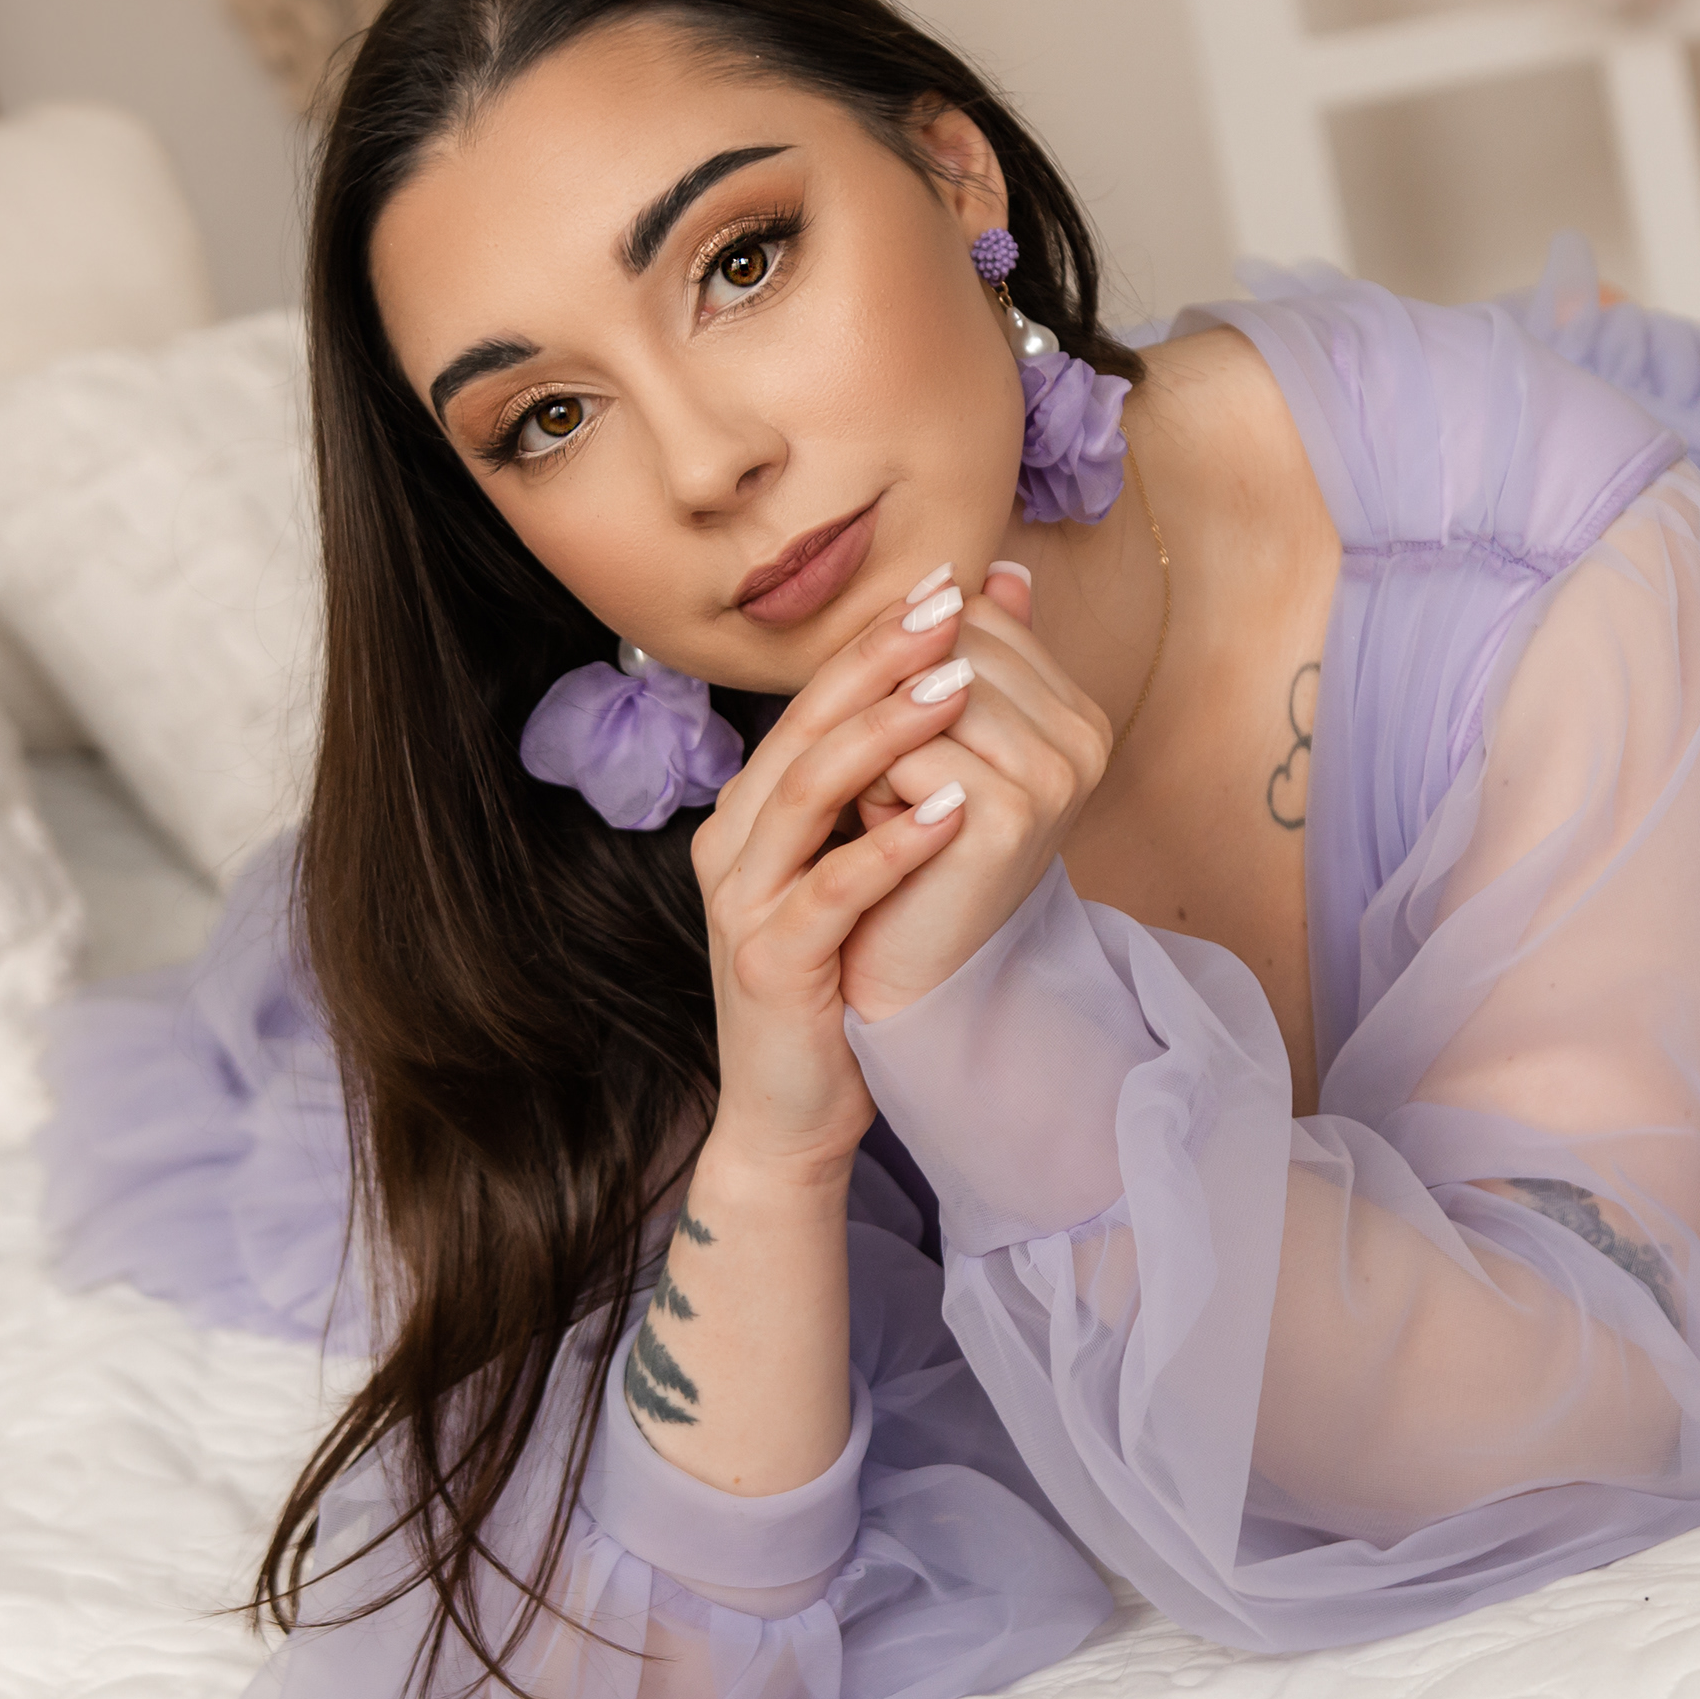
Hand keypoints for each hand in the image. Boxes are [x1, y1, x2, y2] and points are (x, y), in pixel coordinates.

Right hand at [687, 568, 987, 1184]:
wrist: (793, 1115)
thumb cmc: (844, 984)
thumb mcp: (876, 868)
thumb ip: (906, 779)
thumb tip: (966, 667)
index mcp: (755, 813)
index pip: (813, 704)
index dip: (874, 640)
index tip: (944, 583)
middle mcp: (733, 843)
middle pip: (802, 727)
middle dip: (877, 659)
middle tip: (950, 603)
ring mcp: (741, 902)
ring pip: (803, 791)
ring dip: (882, 733)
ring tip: (956, 688)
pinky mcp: (767, 962)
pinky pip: (828, 888)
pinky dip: (887, 845)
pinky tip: (949, 810)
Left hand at [837, 564, 1111, 1022]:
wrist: (909, 972)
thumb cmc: (916, 854)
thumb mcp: (947, 743)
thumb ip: (977, 657)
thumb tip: (1001, 567)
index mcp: (1077, 711)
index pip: (975, 616)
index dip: (911, 660)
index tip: (907, 737)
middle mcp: (1084, 739)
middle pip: (953, 644)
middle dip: (893, 699)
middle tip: (890, 784)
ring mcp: (1056, 777)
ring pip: (928, 690)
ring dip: (879, 745)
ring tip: (885, 809)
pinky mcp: (1011, 816)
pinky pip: (910, 751)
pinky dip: (875, 788)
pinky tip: (885, 835)